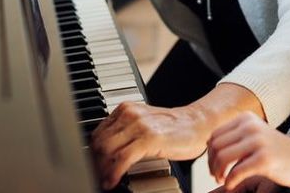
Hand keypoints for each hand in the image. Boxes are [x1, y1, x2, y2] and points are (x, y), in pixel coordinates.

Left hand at [89, 102, 211, 188]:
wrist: (198, 124)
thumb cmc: (173, 128)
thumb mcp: (144, 123)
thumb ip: (125, 131)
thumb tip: (105, 150)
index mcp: (126, 109)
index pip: (98, 132)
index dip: (92, 152)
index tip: (91, 166)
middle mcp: (130, 114)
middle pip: (99, 141)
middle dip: (94, 163)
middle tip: (95, 176)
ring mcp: (140, 126)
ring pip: (107, 150)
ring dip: (101, 170)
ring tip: (104, 181)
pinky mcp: (149, 139)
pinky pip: (122, 159)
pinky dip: (113, 173)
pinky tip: (112, 181)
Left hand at [207, 113, 289, 190]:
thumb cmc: (279, 151)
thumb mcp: (256, 136)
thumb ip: (236, 137)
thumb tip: (210, 146)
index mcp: (246, 119)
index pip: (215, 134)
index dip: (210, 153)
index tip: (214, 165)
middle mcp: (251, 126)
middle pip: (216, 145)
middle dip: (212, 164)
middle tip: (216, 175)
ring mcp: (258, 142)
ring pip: (223, 157)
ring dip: (218, 172)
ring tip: (223, 180)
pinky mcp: (264, 159)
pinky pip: (236, 172)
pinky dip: (230, 182)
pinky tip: (232, 186)